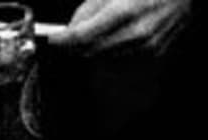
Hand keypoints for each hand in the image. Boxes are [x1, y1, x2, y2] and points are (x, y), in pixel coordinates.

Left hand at [53, 0, 190, 54]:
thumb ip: (88, 11)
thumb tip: (69, 31)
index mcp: (126, 10)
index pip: (83, 36)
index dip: (63, 40)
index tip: (54, 39)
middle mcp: (138, 32)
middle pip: (90, 51)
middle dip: (76, 46)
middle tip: (69, 39)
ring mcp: (147, 46)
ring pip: (103, 59)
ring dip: (93, 51)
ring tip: (97, 34)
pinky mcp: (154, 54)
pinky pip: (121, 61)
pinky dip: (110, 54)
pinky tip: (115, 39)